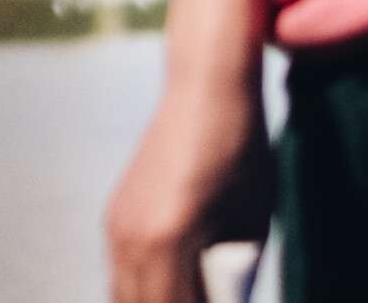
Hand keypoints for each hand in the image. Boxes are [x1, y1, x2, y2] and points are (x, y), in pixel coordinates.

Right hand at [104, 76, 273, 302]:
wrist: (205, 86)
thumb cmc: (243, 153)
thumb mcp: (251, 225)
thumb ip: (232, 275)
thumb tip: (224, 299)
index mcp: (169, 241)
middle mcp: (131, 237)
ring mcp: (117, 227)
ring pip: (123, 300)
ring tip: (186, 301)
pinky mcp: (117, 217)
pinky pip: (122, 277)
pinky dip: (142, 298)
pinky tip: (167, 298)